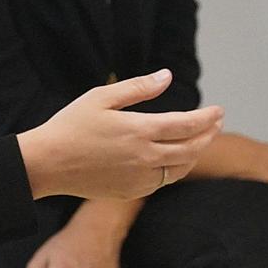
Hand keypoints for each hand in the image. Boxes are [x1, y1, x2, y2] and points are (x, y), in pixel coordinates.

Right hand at [19, 70, 223, 200]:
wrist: (48, 164)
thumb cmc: (71, 125)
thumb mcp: (101, 97)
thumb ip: (138, 88)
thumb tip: (167, 76)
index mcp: (139, 130)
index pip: (187, 124)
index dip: (207, 117)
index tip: (219, 110)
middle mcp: (145, 157)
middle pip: (191, 148)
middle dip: (209, 134)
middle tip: (217, 123)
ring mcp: (140, 178)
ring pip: (181, 168)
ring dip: (195, 153)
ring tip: (200, 141)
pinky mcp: (131, 191)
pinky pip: (163, 181)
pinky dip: (174, 169)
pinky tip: (173, 159)